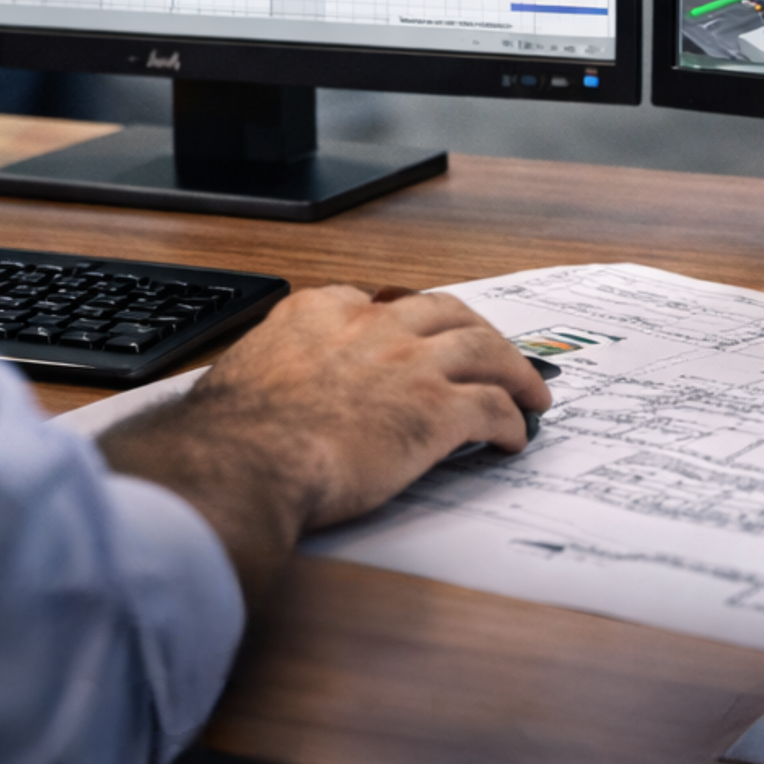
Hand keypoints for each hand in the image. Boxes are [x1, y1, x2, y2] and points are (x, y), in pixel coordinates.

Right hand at [96, 285, 550, 601]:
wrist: (245, 461)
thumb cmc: (231, 434)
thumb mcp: (245, 373)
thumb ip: (273, 369)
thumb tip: (266, 393)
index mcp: (320, 312)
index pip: (378, 301)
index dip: (409, 319)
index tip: (419, 334)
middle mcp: (372, 326)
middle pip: (445, 311)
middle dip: (475, 329)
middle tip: (493, 350)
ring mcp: (409, 364)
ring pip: (485, 348)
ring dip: (515, 369)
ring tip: (531, 390)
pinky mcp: (436, 410)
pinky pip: (493, 407)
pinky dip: (512, 419)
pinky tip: (516, 436)